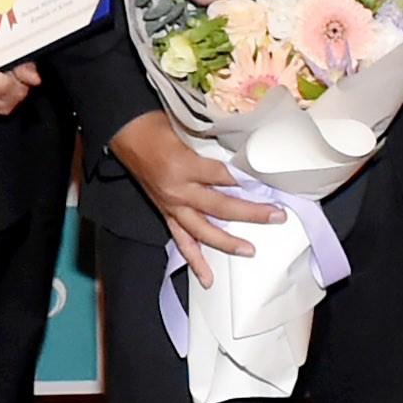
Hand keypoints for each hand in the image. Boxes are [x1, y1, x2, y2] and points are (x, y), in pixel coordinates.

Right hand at [108, 110, 284, 262]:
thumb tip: (243, 156)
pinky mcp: (166, 212)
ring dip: (227, 242)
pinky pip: (182, 240)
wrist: (126, 133)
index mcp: (184, 167)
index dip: (249, 181)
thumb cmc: (155, 126)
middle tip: (275, 216)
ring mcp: (171, 205)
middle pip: (220, 207)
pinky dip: (194, 259)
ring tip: (249, 250)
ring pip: (203, 230)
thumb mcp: (189, 128)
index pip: (225, 177)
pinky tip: (206, 277)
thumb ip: (215, 145)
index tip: (271, 185)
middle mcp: (178, 190)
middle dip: (251, 213)